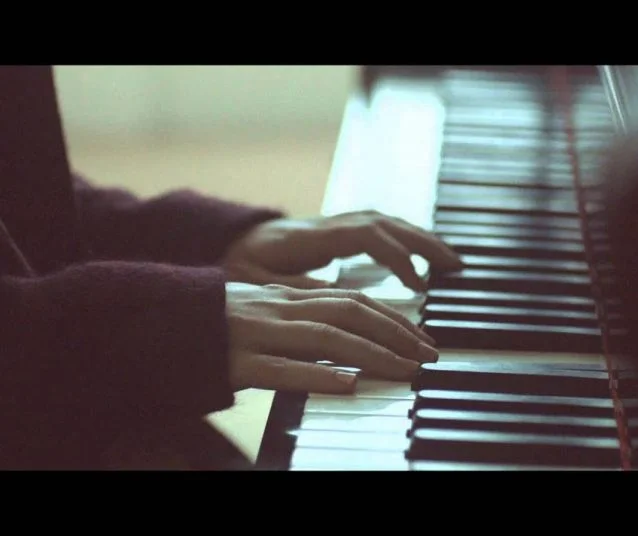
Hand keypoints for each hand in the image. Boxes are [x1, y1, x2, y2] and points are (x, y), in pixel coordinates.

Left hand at [221, 211, 463, 290]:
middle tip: (456, 267)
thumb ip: (297, 288)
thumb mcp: (258, 281)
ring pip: (388, 222)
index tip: (420, 286)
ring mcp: (335, 225)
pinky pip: (381, 229)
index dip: (397, 257)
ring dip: (421, 238)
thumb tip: (339, 300)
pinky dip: (406, 239)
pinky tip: (422, 256)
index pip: (368, 237)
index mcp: (312, 236)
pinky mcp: (338, 233)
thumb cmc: (240, 264)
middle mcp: (329, 224)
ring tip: (451, 262)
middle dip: (425, 242)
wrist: (229, 242)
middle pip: (387, 223)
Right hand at [225, 282, 438, 393]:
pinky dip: (319, 375)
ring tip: (406, 370)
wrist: (156, 323)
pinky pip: (282, 369)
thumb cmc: (216, 324)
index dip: (393, 318)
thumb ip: (302, 317)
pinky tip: (348, 384)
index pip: (354, 300)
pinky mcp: (236, 363)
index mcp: (288, 297)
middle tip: (429, 356)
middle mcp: (279, 309)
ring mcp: (258, 334)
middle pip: (350, 314)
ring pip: (325, 338)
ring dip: (372, 354)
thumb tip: (346, 335)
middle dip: (396, 334)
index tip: (422, 338)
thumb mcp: (265, 311)